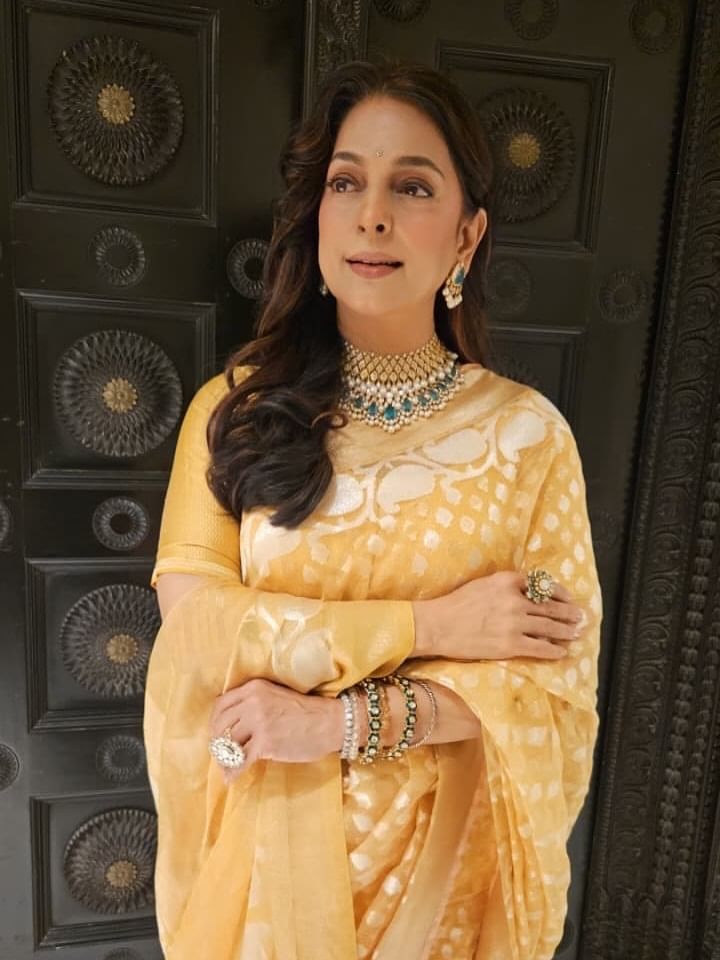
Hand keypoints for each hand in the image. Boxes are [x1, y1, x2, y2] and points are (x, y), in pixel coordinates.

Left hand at [209, 678, 343, 782]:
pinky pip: (240, 761)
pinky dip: (233, 772)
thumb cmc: (305, 711)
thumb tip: (230, 724)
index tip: (217, 733)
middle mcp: (252, 702)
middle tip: (221, 752)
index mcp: (253, 688)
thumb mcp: (274, 696)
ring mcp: (258, 722)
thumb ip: (253, 703)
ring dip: (224, 758)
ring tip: (226, 766)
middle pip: (220, 725)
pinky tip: (230, 778)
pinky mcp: (265, 743)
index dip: (215, 721)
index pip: (220, 704)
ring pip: (227, 743)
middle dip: (217, 741)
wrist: (330, 722)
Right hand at [411, 570, 583, 661]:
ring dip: (565, 631)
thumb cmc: (456, 604)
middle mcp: (514, 600)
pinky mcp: (510, 644)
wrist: (437, 625)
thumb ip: (506, 586)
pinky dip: (553, 650)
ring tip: (575, 633)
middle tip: (579, 616)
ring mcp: (513, 623)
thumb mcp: (483, 584)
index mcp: (506, 580)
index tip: (568, 597)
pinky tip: (561, 651)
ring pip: (549, 627)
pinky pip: (539, 647)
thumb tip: (529, 593)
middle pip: (550, 606)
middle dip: (568, 612)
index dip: (559, 592)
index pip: (541, 584)